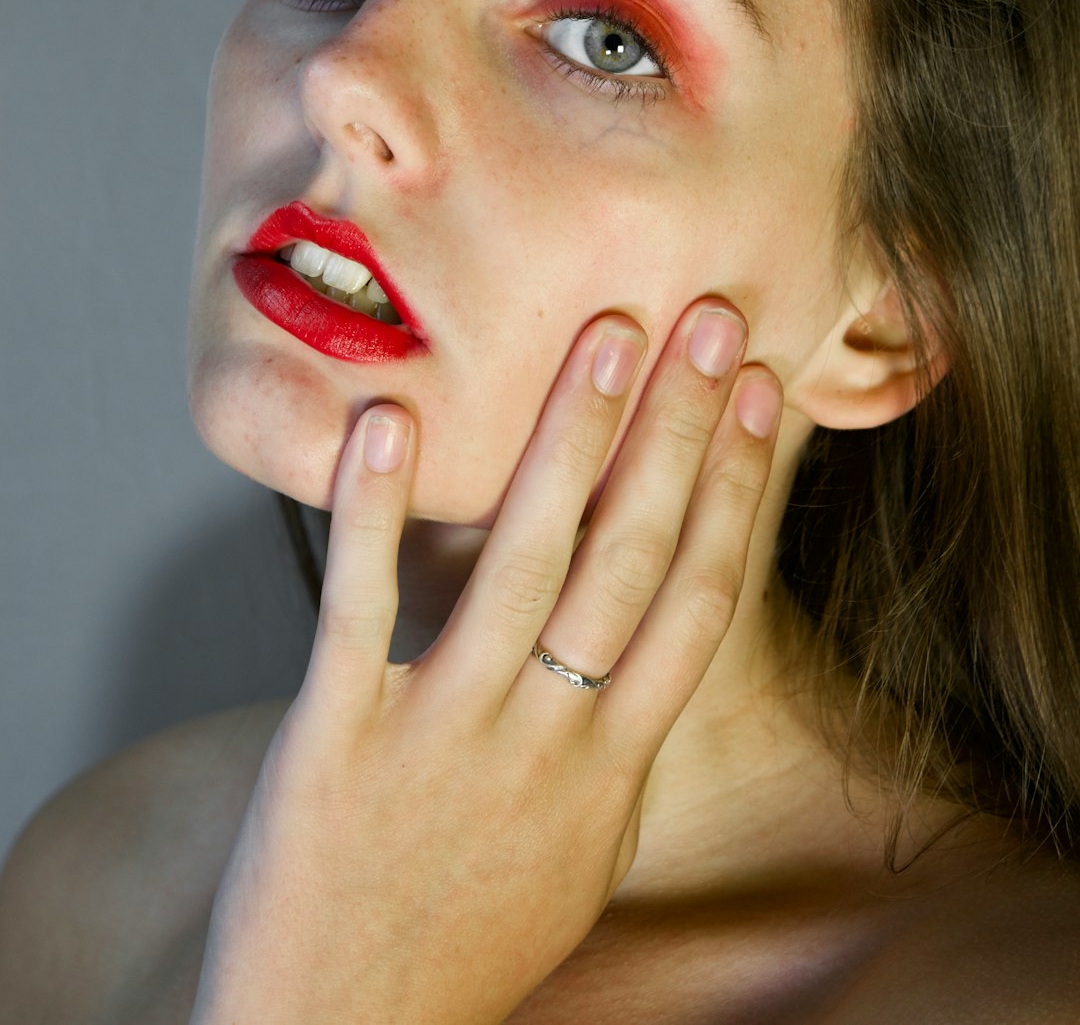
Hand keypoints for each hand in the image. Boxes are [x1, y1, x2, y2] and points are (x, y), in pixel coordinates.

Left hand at [190, 301, 781, 1024]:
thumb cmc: (465, 945)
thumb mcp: (577, 860)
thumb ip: (610, 753)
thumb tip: (640, 657)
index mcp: (611, 769)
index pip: (697, 601)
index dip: (736, 489)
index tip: (760, 397)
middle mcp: (546, 742)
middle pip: (632, 560)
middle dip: (678, 431)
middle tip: (706, 322)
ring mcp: (445, 737)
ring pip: (523, 564)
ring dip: (568, 442)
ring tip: (602, 339)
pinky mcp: (337, 739)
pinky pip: (360, 610)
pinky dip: (373, 513)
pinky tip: (385, 422)